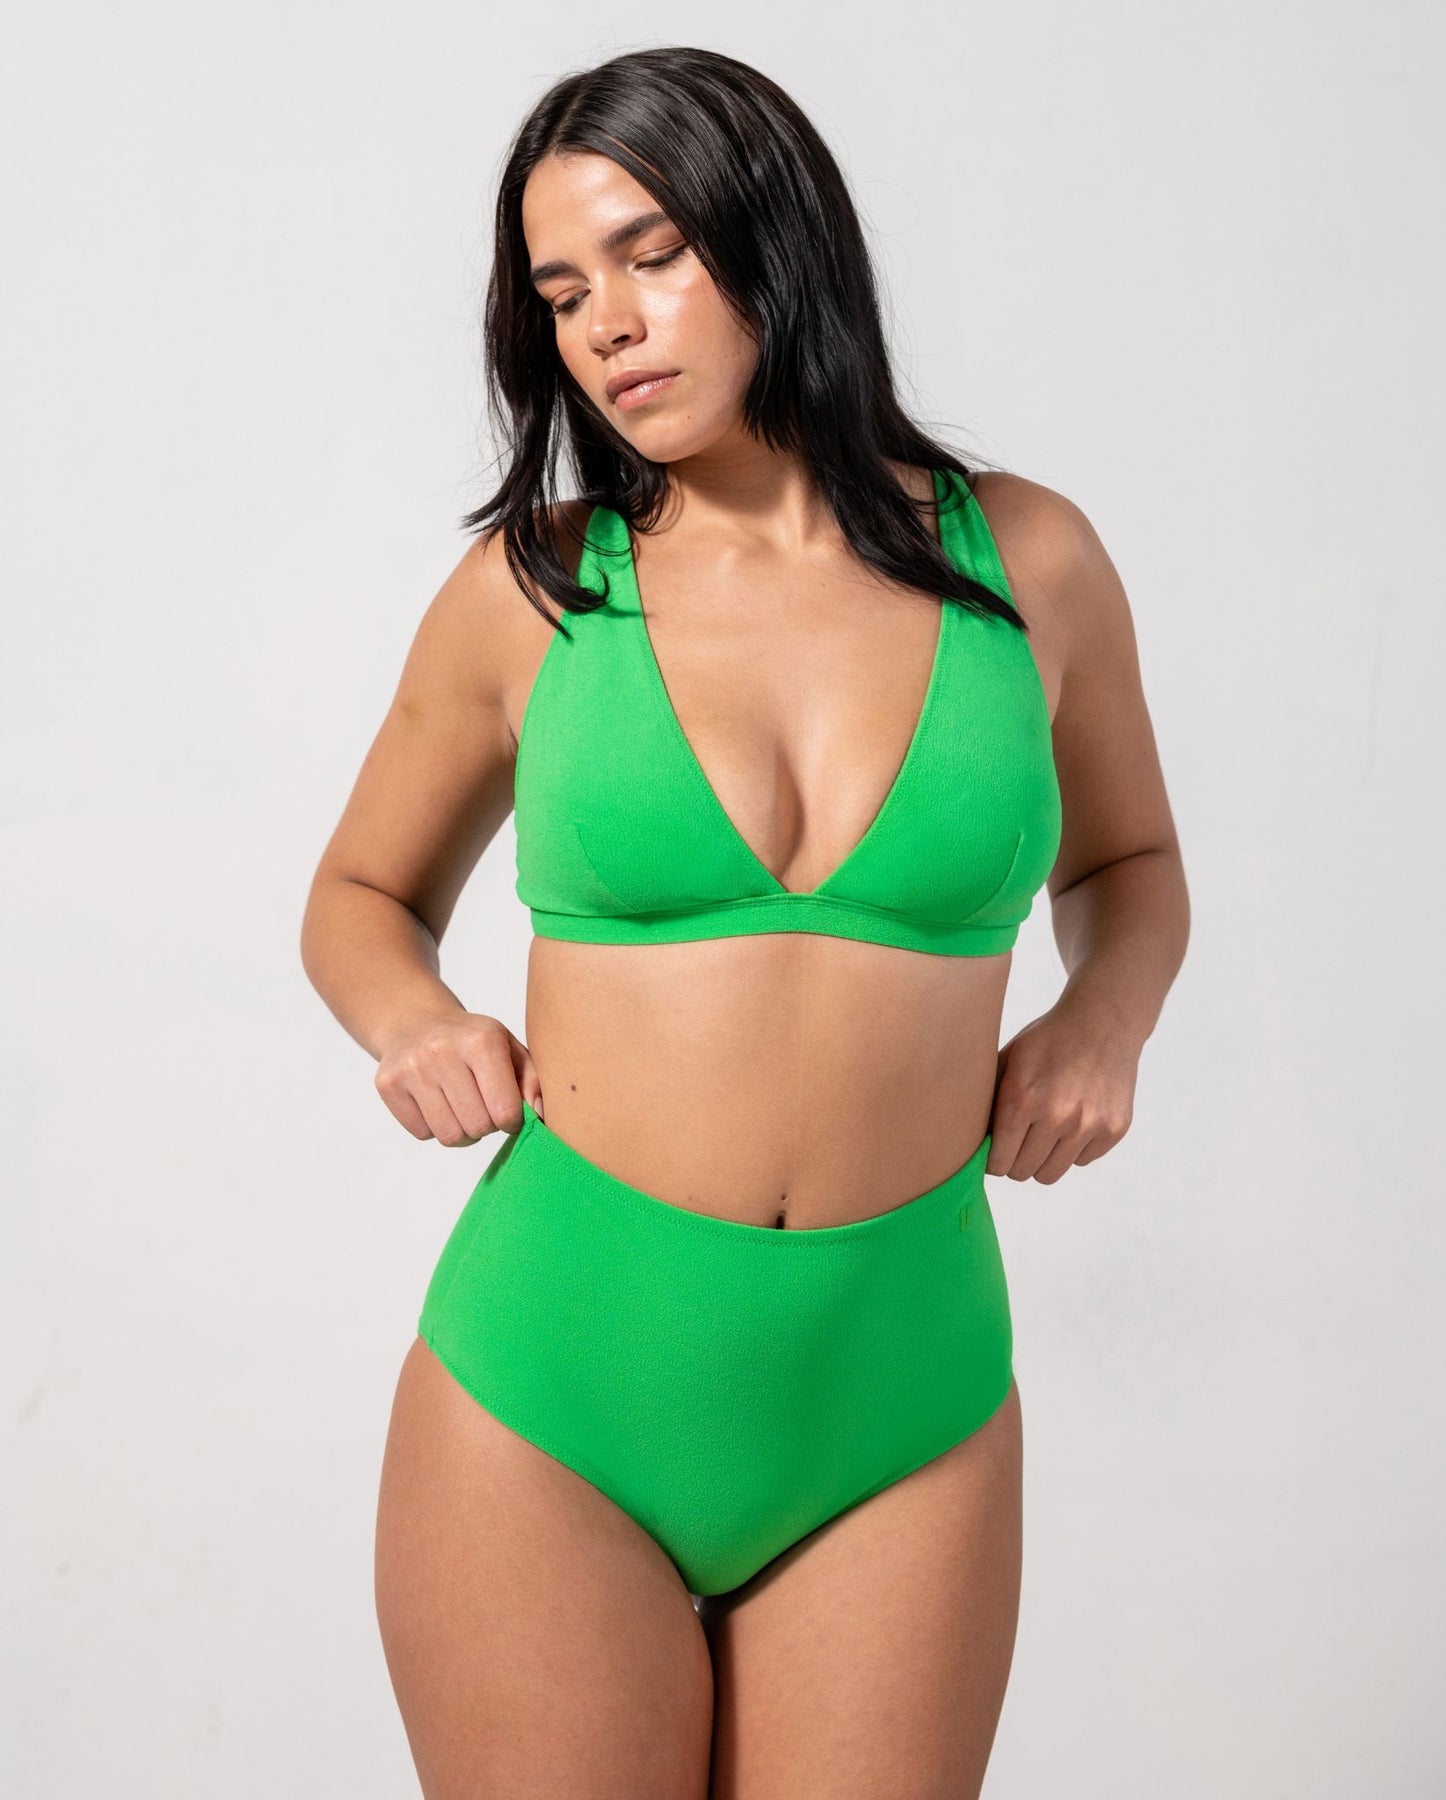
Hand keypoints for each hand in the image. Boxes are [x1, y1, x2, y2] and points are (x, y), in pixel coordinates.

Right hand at [373, 1011, 543, 1145]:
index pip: (505, 1110)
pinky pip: (422, 1133)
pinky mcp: (388, 1084)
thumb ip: (533, 1082)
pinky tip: (436, 1102)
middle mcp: (442, 1051)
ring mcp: (411, 1067)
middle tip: (482, 1106)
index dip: (512, 1120)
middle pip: (477, 1127)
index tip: (508, 1111)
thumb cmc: (474, 1043)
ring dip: (461, 1131)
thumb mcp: (510, 1049)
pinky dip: (434, 1127)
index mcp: (481, 1040)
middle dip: (486, 1125)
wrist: (416, 1022)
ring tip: (461, 1107)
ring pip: (449, 1135)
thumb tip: (540, 1117)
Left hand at [986, 1003, 1136, 1181]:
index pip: (998, 1162)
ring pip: (1051, 1174)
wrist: (1103, 1020)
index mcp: (1022, 1099)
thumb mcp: (1008, 1059)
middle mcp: (1056, 1116)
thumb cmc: (1048, 1040)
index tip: (995, 1151)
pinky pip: (1081, 1161)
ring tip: (1044, 1133)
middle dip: (1015, 1161)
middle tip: (1018, 1140)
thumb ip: (988, 1101)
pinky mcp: (1113, 1129)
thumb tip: (969, 1141)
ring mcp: (1088, 1125)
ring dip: (1043, 1159)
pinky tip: (1073, 1120)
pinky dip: (1074, 1149)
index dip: (993, 1160)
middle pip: (1022, 1172)